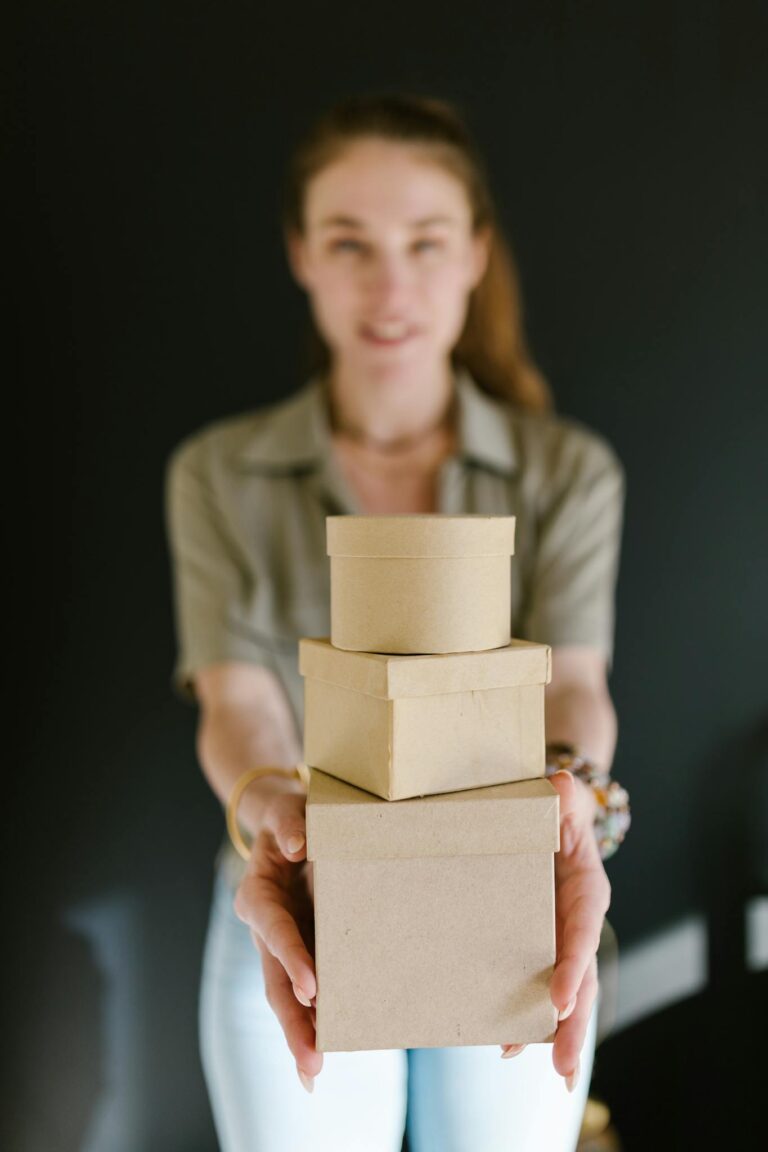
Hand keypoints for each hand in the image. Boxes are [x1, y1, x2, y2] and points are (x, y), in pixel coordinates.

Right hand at [232, 785, 321, 1091]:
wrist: (288, 823)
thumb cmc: (292, 817)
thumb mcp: (289, 811)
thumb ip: (291, 822)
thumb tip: (298, 844)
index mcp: (258, 892)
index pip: (274, 928)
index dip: (292, 956)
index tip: (312, 987)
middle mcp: (264, 927)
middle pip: (274, 979)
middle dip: (292, 1022)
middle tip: (311, 1062)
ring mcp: (281, 944)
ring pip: (285, 994)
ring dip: (300, 1033)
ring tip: (313, 1073)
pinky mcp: (303, 950)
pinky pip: (306, 989)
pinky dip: (313, 1021)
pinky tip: (322, 1055)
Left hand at [500, 769, 609, 1091]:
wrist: (549, 817)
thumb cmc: (554, 807)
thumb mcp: (561, 797)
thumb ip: (561, 794)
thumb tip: (559, 782)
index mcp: (585, 888)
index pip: (583, 930)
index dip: (574, 965)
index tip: (560, 999)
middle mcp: (576, 921)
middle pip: (580, 977)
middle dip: (572, 1024)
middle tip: (560, 1065)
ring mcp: (558, 938)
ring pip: (563, 991)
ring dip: (551, 1030)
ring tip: (537, 1067)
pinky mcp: (537, 945)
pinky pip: (534, 982)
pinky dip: (525, 1013)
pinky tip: (505, 1043)